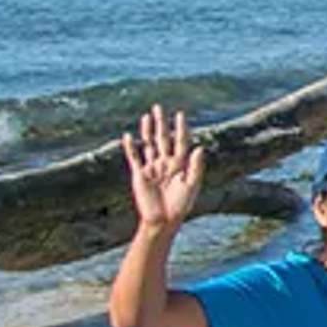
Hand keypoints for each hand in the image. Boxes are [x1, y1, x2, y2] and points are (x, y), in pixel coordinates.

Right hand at [122, 105, 203, 232]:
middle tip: (159, 107)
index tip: (180, 114)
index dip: (180, 128)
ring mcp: (152, 167)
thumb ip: (195, 166)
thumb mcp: (192, 185)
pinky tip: (127, 136)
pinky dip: (131, 147)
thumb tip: (199, 147)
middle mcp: (166, 163)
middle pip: (163, 138)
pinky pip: (134, 158)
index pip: (180, 141)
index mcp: (181, 164)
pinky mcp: (140, 175)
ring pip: (149, 144)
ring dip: (147, 131)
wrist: (163, 220)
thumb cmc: (181, 205)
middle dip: (161, 123)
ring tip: (147, 116)